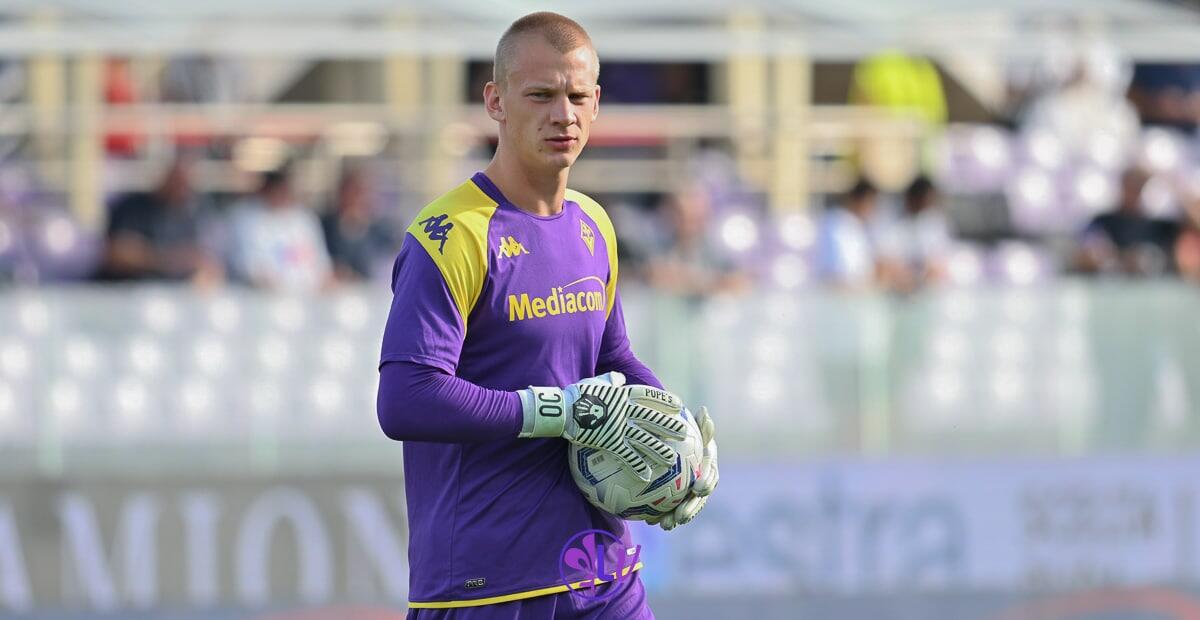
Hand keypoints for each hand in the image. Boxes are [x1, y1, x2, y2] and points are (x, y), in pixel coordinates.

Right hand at [518, 372, 687, 480]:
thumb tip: (619, 379)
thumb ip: (610, 380)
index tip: (678, 405)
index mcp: (623, 395)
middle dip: (670, 426)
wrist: (563, 410)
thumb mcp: (595, 382)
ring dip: (659, 449)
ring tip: (672, 459)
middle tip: (684, 433)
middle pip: (653, 419)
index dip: (664, 400)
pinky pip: (627, 456)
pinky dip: (638, 466)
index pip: (649, 396)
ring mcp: (619, 427)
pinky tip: (647, 476)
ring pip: (645, 440)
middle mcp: (625, 411)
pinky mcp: (610, 442)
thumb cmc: (577, 395)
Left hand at [648, 406, 717, 530]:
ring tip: (666, 524)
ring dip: (676, 517)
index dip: (706, 483)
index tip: (699, 488)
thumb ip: (698, 424)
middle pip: (698, 499)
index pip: (710, 476)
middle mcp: (700, 482)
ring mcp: (688, 494)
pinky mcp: (675, 500)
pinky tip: (652, 522)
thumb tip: (704, 411)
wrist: (670, 446)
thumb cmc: (683, 435)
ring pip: (685, 508)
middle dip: (691, 509)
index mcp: (707, 467)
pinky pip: (670, 511)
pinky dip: (662, 517)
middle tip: (681, 516)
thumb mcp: (691, 428)